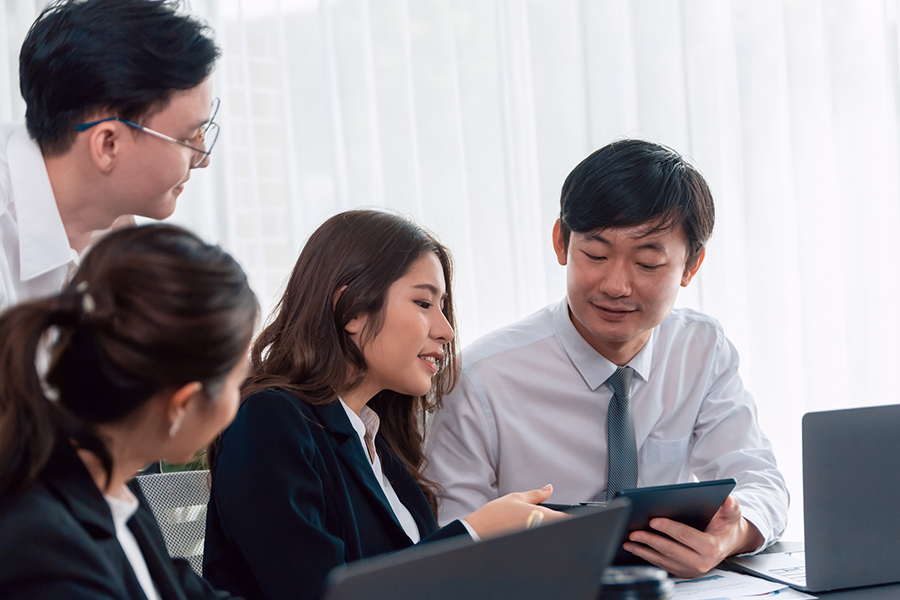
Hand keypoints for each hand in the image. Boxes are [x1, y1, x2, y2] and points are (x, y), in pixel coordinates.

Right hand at [463, 484, 567, 538]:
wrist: (478, 532)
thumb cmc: (494, 515)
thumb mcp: (516, 498)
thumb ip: (536, 494)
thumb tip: (549, 488)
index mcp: (543, 515)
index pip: (568, 518)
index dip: (572, 516)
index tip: (571, 515)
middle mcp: (542, 529)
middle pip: (560, 528)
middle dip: (558, 523)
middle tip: (549, 519)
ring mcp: (536, 540)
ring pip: (550, 535)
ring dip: (547, 531)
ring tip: (534, 526)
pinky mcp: (529, 548)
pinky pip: (540, 543)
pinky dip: (538, 538)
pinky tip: (527, 533)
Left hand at [622, 495, 763, 577]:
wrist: (730, 542)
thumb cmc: (727, 526)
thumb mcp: (732, 513)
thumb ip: (730, 506)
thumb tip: (728, 499)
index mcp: (711, 547)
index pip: (685, 536)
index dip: (668, 528)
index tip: (652, 521)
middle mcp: (701, 563)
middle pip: (670, 551)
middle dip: (650, 541)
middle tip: (634, 533)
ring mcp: (692, 570)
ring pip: (664, 561)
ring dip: (644, 552)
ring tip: (629, 543)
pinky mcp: (684, 573)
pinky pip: (663, 566)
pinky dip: (648, 558)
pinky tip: (637, 550)